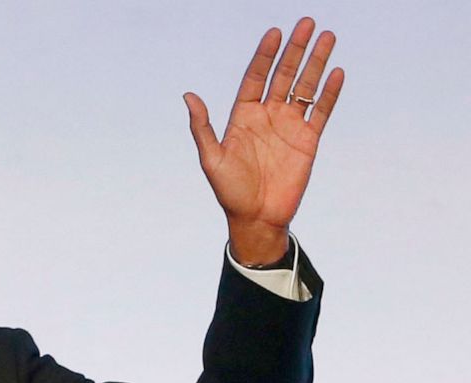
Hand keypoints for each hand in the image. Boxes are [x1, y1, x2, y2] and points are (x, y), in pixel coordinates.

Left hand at [184, 17, 344, 263]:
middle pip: (284, 75)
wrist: (255, 218)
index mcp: (243, 116)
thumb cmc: (229, 191)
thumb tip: (188, 96)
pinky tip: (336, 72)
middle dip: (296, 49)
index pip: (256, 77)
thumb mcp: (211, 158)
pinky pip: (321, 111)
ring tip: (327, 37)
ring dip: (316, 62)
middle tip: (307, 23)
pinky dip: (329, 92)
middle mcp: (267, 116)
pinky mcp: (309, 140)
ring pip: (305, 87)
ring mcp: (289, 126)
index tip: (275, 33)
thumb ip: (202, 127)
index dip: (265, 55)